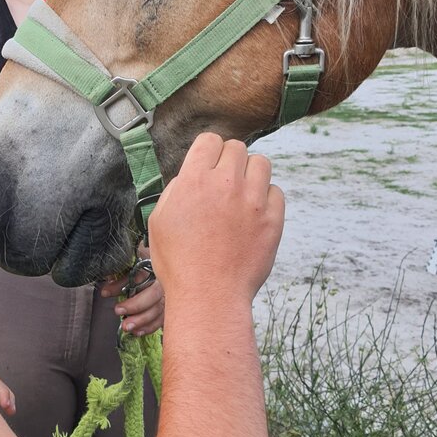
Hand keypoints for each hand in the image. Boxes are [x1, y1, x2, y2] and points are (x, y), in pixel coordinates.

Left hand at [98, 246, 164, 335]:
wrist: (155, 271)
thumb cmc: (139, 269)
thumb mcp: (127, 269)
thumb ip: (118, 279)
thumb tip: (106, 292)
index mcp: (153, 268)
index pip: (139, 276)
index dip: (121, 285)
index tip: (106, 292)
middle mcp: (163, 282)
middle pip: (153, 295)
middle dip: (135, 305)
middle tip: (118, 310)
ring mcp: (168, 296)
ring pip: (158, 310)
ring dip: (142, 320)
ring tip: (126, 327)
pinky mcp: (168, 309)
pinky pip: (161, 320)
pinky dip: (149, 327)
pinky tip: (137, 331)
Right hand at [149, 134, 283, 303]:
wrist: (208, 296)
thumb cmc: (179, 263)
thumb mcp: (159, 221)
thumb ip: (177, 190)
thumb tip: (192, 176)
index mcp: (195, 180)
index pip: (210, 140)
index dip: (208, 151)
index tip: (208, 166)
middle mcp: (226, 184)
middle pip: (237, 148)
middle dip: (229, 162)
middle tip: (224, 184)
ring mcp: (253, 201)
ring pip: (261, 164)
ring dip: (251, 175)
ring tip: (242, 196)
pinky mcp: (274, 220)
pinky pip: (277, 192)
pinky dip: (267, 200)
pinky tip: (254, 216)